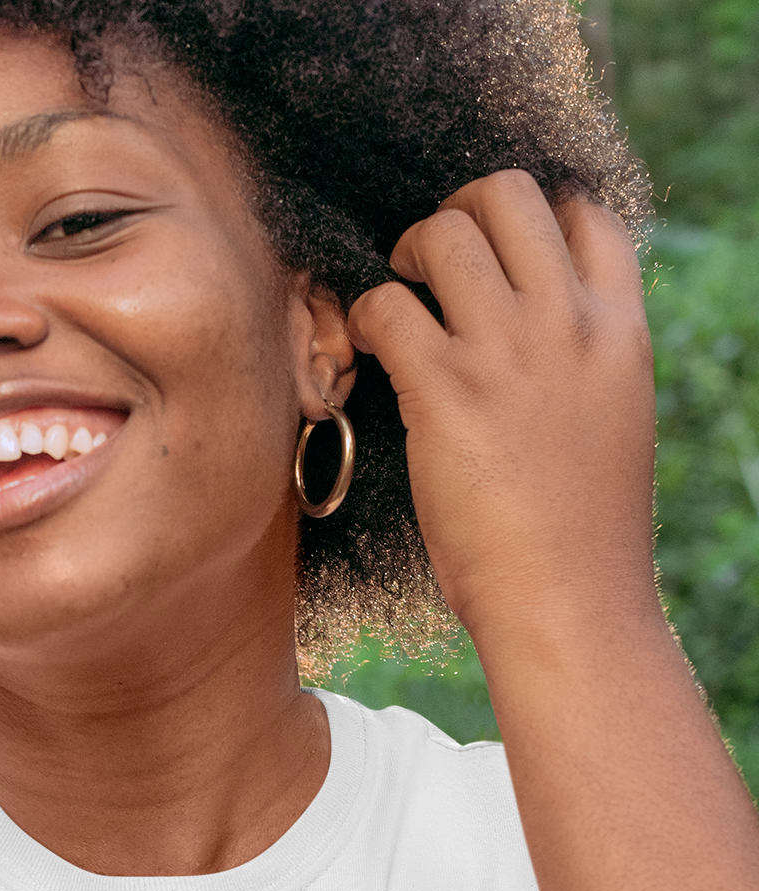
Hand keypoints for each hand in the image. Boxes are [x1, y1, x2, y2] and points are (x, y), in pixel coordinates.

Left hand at [347, 171, 656, 653]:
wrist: (569, 604)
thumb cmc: (582, 538)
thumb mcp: (611, 423)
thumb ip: (582, 364)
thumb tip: (541, 340)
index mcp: (619, 329)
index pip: (583, 211)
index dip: (529, 211)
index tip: (494, 246)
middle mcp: (567, 323)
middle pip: (507, 194)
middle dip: (455, 211)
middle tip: (429, 263)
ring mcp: (507, 352)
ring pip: (444, 231)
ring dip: (405, 256)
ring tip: (396, 302)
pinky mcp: (446, 393)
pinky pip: (386, 307)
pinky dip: (363, 316)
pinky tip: (365, 348)